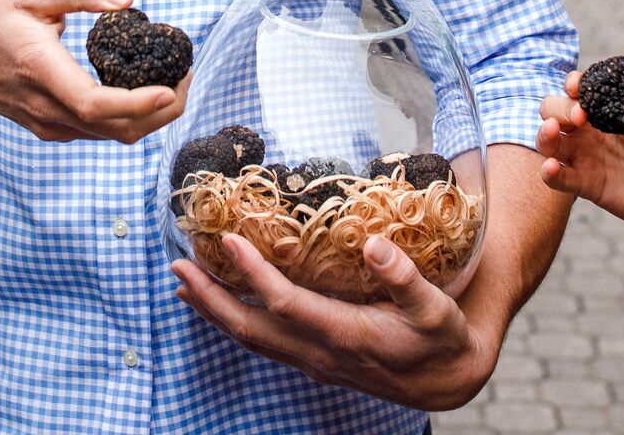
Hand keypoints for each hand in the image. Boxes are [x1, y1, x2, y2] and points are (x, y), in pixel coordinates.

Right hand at [0, 0, 186, 142]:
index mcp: (42, 70)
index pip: (95, 104)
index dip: (137, 104)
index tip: (171, 89)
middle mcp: (48, 108)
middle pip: (116, 129)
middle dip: (163, 111)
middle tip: (188, 77)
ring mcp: (52, 125)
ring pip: (114, 136)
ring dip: (152, 117)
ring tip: (176, 81)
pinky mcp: (56, 131)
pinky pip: (103, 133)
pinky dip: (132, 118)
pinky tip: (145, 90)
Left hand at [172, 233, 496, 409]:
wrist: (445, 383)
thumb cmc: (440, 339)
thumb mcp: (435, 308)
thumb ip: (404, 278)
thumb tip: (374, 246)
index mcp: (345, 335)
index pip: (285, 303)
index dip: (253, 272)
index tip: (227, 240)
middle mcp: (319, 352)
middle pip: (250, 328)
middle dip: (210, 299)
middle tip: (177, 267)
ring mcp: (312, 360)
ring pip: (251, 339)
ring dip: (214, 311)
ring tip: (184, 283)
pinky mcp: (312, 360)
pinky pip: (263, 342)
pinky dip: (234, 321)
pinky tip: (223, 304)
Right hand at [537, 74, 623, 241]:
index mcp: (604, 112)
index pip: (577, 91)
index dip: (574, 84)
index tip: (580, 85)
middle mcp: (587, 132)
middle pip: (552, 110)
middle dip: (560, 107)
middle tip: (580, 116)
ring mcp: (583, 158)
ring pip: (548, 142)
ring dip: (544, 134)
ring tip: (553, 131)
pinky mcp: (585, 185)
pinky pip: (559, 179)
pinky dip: (549, 173)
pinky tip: (550, 168)